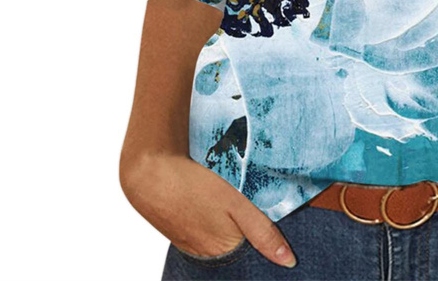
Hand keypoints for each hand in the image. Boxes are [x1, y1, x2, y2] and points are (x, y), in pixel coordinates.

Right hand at [120, 152, 295, 266]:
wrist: (149, 175)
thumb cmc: (194, 187)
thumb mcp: (235, 204)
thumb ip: (262, 231)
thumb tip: (288, 261)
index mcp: (224, 252)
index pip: (255, 256)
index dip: (267, 243)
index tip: (281, 236)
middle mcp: (208, 256)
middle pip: (239, 249)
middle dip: (251, 235)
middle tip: (256, 211)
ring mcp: (192, 246)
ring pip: (223, 240)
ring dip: (231, 226)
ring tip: (232, 205)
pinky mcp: (182, 233)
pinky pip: (206, 232)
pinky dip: (214, 222)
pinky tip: (213, 205)